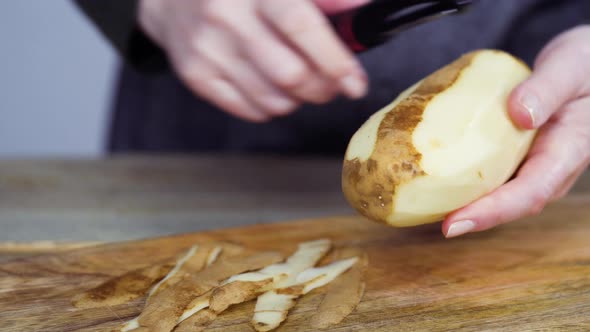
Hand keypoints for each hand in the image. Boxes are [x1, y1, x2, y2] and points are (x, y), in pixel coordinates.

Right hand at [138, 0, 368, 121]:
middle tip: (331, 84)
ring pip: (273, 101)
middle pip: (290, 75)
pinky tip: (272, 86)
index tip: (355, 84)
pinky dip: (272, 106)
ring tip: (300, 82)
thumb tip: (361, 13)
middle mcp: (227, 16)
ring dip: (299, 100)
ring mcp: (207, 49)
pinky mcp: (195, 75)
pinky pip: (251, 111)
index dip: (335, 61)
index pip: (302, 27)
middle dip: (322, 88)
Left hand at [443, 25, 589, 237]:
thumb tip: (520, 115)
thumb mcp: (570, 66)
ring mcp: (532, 162)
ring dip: (462, 201)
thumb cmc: (583, 63)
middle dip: (469, 216)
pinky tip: (431, 172)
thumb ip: (548, 89)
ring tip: (421, 204)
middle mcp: (550, 166)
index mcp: (568, 151)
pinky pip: (490, 171)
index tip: (454, 224)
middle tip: (425, 219)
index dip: (491, 212)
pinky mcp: (517, 154)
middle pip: (508, 203)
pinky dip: (462, 175)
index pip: (530, 194)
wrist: (588, 64)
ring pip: (497, 191)